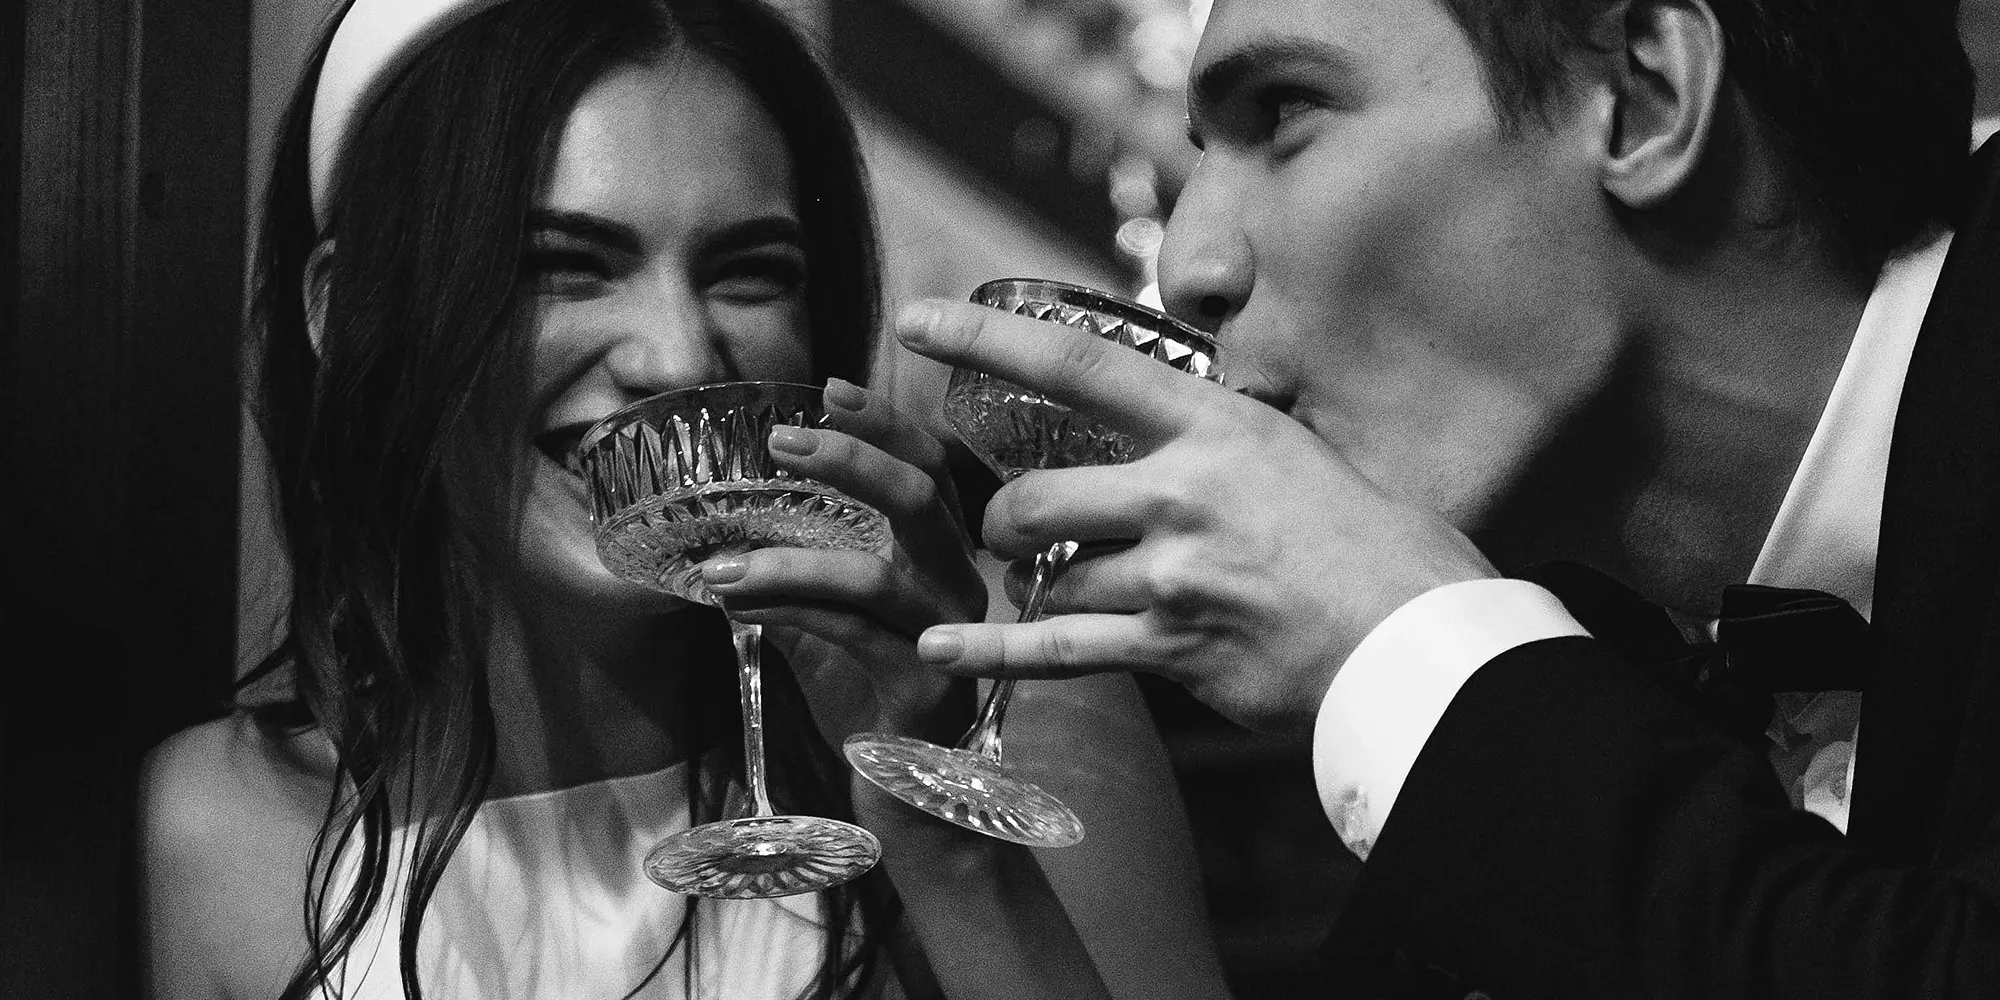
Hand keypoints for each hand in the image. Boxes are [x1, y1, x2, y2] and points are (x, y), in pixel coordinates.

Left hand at [698, 378, 985, 744]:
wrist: (914, 798)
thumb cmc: (874, 699)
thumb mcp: (838, 620)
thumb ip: (806, 572)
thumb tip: (729, 531)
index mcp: (944, 559)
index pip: (933, 470)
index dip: (887, 425)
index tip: (830, 389)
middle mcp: (959, 589)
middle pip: (923, 500)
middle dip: (853, 459)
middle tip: (779, 441)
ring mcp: (947, 638)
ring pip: (874, 576)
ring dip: (788, 560)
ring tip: (718, 562)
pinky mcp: (921, 688)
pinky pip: (849, 635)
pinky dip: (788, 612)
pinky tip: (737, 605)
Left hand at [895, 299, 1498, 732]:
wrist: (1424, 640)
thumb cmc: (1381, 544)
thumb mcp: (1300, 455)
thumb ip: (1217, 445)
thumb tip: (1165, 435)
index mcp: (1215, 426)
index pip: (1078, 364)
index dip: (988, 339)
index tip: (918, 321)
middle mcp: (1183, 492)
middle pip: (1034, 496)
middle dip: (1008, 520)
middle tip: (1018, 531)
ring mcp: (1174, 574)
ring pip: (1052, 579)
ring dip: (1041, 589)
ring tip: (1068, 591)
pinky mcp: (1174, 648)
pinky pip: (1061, 651)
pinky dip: (995, 653)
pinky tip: (940, 649)